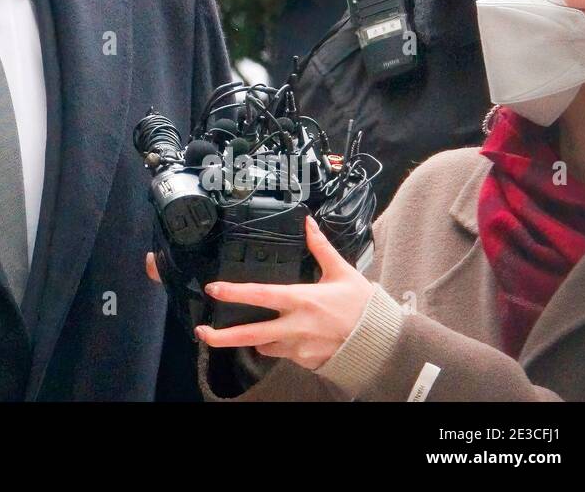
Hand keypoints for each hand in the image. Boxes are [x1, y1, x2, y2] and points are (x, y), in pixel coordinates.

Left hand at [192, 217, 373, 369]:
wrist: (382, 342)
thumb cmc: (363, 306)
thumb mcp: (341, 272)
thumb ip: (320, 247)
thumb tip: (308, 223)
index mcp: (301, 300)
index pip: (260, 296)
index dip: (233, 293)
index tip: (213, 289)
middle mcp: (296, 326)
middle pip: (250, 334)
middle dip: (222, 336)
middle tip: (202, 332)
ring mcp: (299, 347)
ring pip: (265, 346)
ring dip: (257, 338)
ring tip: (256, 328)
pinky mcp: (305, 361)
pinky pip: (283, 354)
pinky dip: (280, 346)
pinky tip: (288, 336)